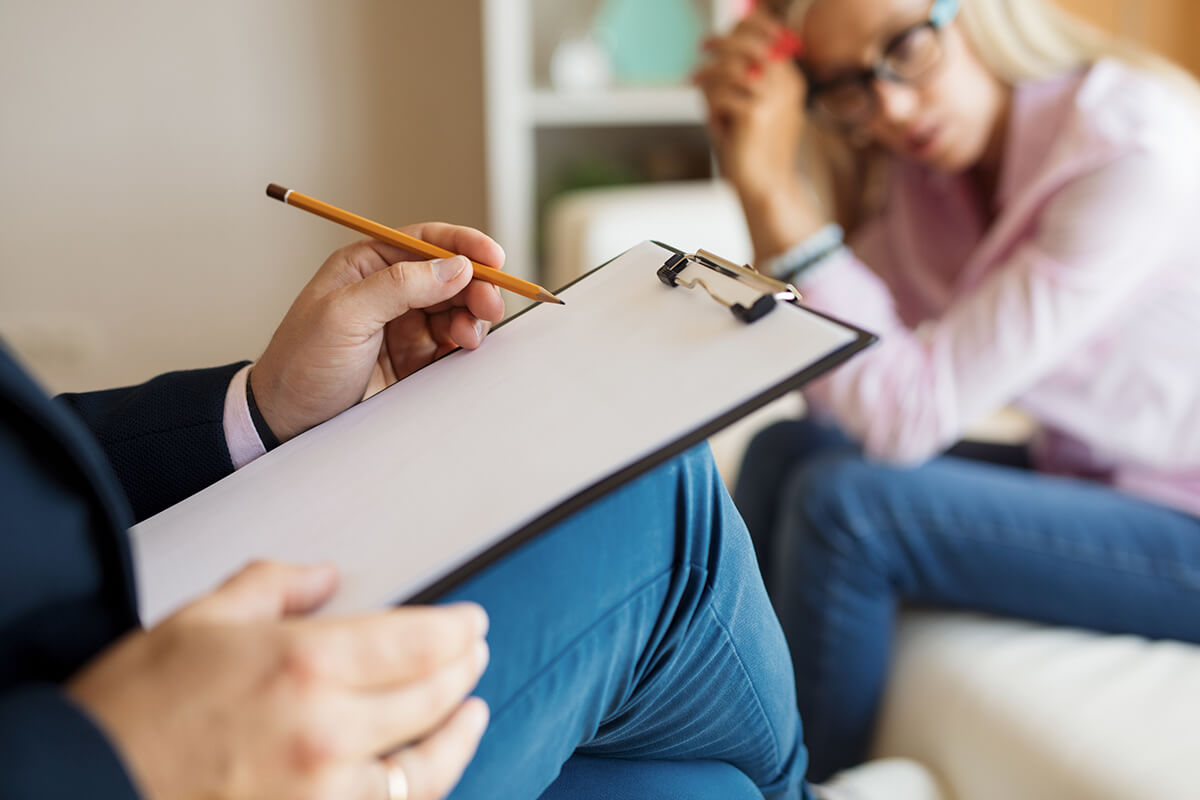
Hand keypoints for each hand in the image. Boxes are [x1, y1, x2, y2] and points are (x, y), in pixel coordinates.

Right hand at [67, 562, 490, 799]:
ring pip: (426, 763)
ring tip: (471, 709)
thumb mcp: (198, 620)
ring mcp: (326, 792)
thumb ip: (273, 586)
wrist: (81, 789)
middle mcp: (328, 729)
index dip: (458, 630)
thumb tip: (323, 576)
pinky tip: (429, 766)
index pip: (418, 640)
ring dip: (458, 731)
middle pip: (432, 695)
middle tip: (475, 652)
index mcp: (305, 663)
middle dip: (464, 668)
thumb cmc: (132, 711)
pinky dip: (423, 784)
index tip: (472, 622)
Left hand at [252, 224, 507, 440]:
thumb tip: (455, 266)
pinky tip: (463, 350)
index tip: (494, 259)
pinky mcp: (413, 357)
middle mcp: (389, 290)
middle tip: (490, 305)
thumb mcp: (345, 316)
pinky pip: (452, 343)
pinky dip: (465, 344)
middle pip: (449, 276)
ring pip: (456, 309)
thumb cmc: (302, 364)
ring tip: (468, 337)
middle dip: (475, 287)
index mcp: (367, 266)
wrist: (288, 421)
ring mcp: (403, 324)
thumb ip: (400, 286)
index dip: (463, 245)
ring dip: (471, 318)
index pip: (425, 242)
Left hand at [693, 10, 807, 197]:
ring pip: (729, 68)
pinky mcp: (755, 114)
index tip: (714, 42)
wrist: (765, 187)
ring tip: (706, 100)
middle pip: (748, 43)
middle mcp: (785, 84)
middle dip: (721, 43)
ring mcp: (772, 98)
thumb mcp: (750, 108)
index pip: (767, 36)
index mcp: (790, 80)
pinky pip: (718, 95)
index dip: (741, 30)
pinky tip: (718, 128)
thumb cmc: (753, 149)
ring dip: (711, 82)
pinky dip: (711, 110)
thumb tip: (714, 51)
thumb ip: (738, 80)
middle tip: (701, 48)